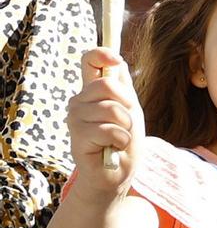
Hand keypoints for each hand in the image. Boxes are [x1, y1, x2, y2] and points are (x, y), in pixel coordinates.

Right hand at [68, 47, 142, 196]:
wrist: (116, 173)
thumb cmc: (123, 140)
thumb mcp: (130, 109)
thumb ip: (122, 86)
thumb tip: (117, 61)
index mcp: (92, 91)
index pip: (89, 61)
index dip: (102, 54)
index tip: (115, 60)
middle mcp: (79, 101)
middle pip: (106, 86)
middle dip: (126, 106)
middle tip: (125, 123)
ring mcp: (75, 118)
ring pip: (110, 109)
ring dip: (125, 126)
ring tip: (118, 138)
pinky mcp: (77, 136)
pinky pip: (109, 130)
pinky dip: (121, 140)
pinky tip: (113, 148)